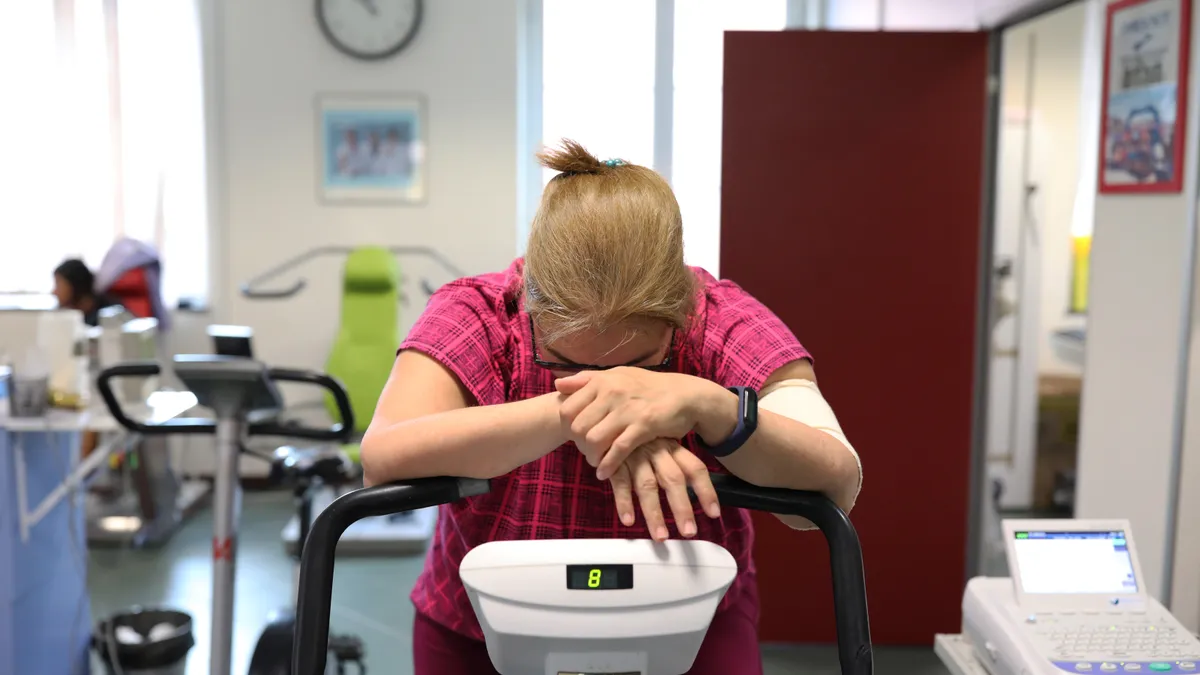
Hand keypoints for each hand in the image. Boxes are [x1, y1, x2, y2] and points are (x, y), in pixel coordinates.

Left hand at [556, 368, 712, 479]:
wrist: (685, 395)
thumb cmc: (648, 387)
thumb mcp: (618, 376)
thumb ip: (587, 380)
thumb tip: (557, 384)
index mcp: (603, 381)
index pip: (567, 408)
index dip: (566, 427)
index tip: (574, 436)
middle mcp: (612, 393)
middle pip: (577, 427)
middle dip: (577, 444)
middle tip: (585, 451)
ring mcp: (628, 410)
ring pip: (594, 439)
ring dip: (591, 456)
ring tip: (595, 461)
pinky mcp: (644, 426)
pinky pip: (618, 449)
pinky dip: (608, 465)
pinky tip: (604, 473)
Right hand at [610, 439, 720, 540]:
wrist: (607, 422)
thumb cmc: (638, 440)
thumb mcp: (660, 446)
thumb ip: (673, 467)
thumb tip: (691, 499)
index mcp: (672, 447)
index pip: (695, 468)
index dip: (706, 490)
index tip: (714, 514)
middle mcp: (657, 451)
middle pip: (673, 480)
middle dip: (682, 508)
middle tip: (689, 532)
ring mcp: (635, 456)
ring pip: (647, 485)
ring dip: (654, 513)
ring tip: (660, 536)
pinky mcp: (614, 462)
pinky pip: (620, 483)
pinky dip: (624, 503)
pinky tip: (629, 520)